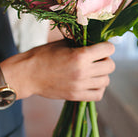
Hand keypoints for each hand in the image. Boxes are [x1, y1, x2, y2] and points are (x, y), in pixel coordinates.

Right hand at [0, 40, 114, 101]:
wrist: (27, 75)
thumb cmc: (42, 55)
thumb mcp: (62, 43)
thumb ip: (80, 42)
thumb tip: (95, 40)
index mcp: (80, 56)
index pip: (108, 49)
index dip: (107, 46)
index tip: (101, 46)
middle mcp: (83, 72)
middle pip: (110, 66)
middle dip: (106, 60)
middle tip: (97, 58)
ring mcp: (80, 86)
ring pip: (106, 81)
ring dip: (102, 74)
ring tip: (93, 71)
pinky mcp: (75, 96)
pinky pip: (98, 95)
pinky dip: (98, 88)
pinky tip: (91, 82)